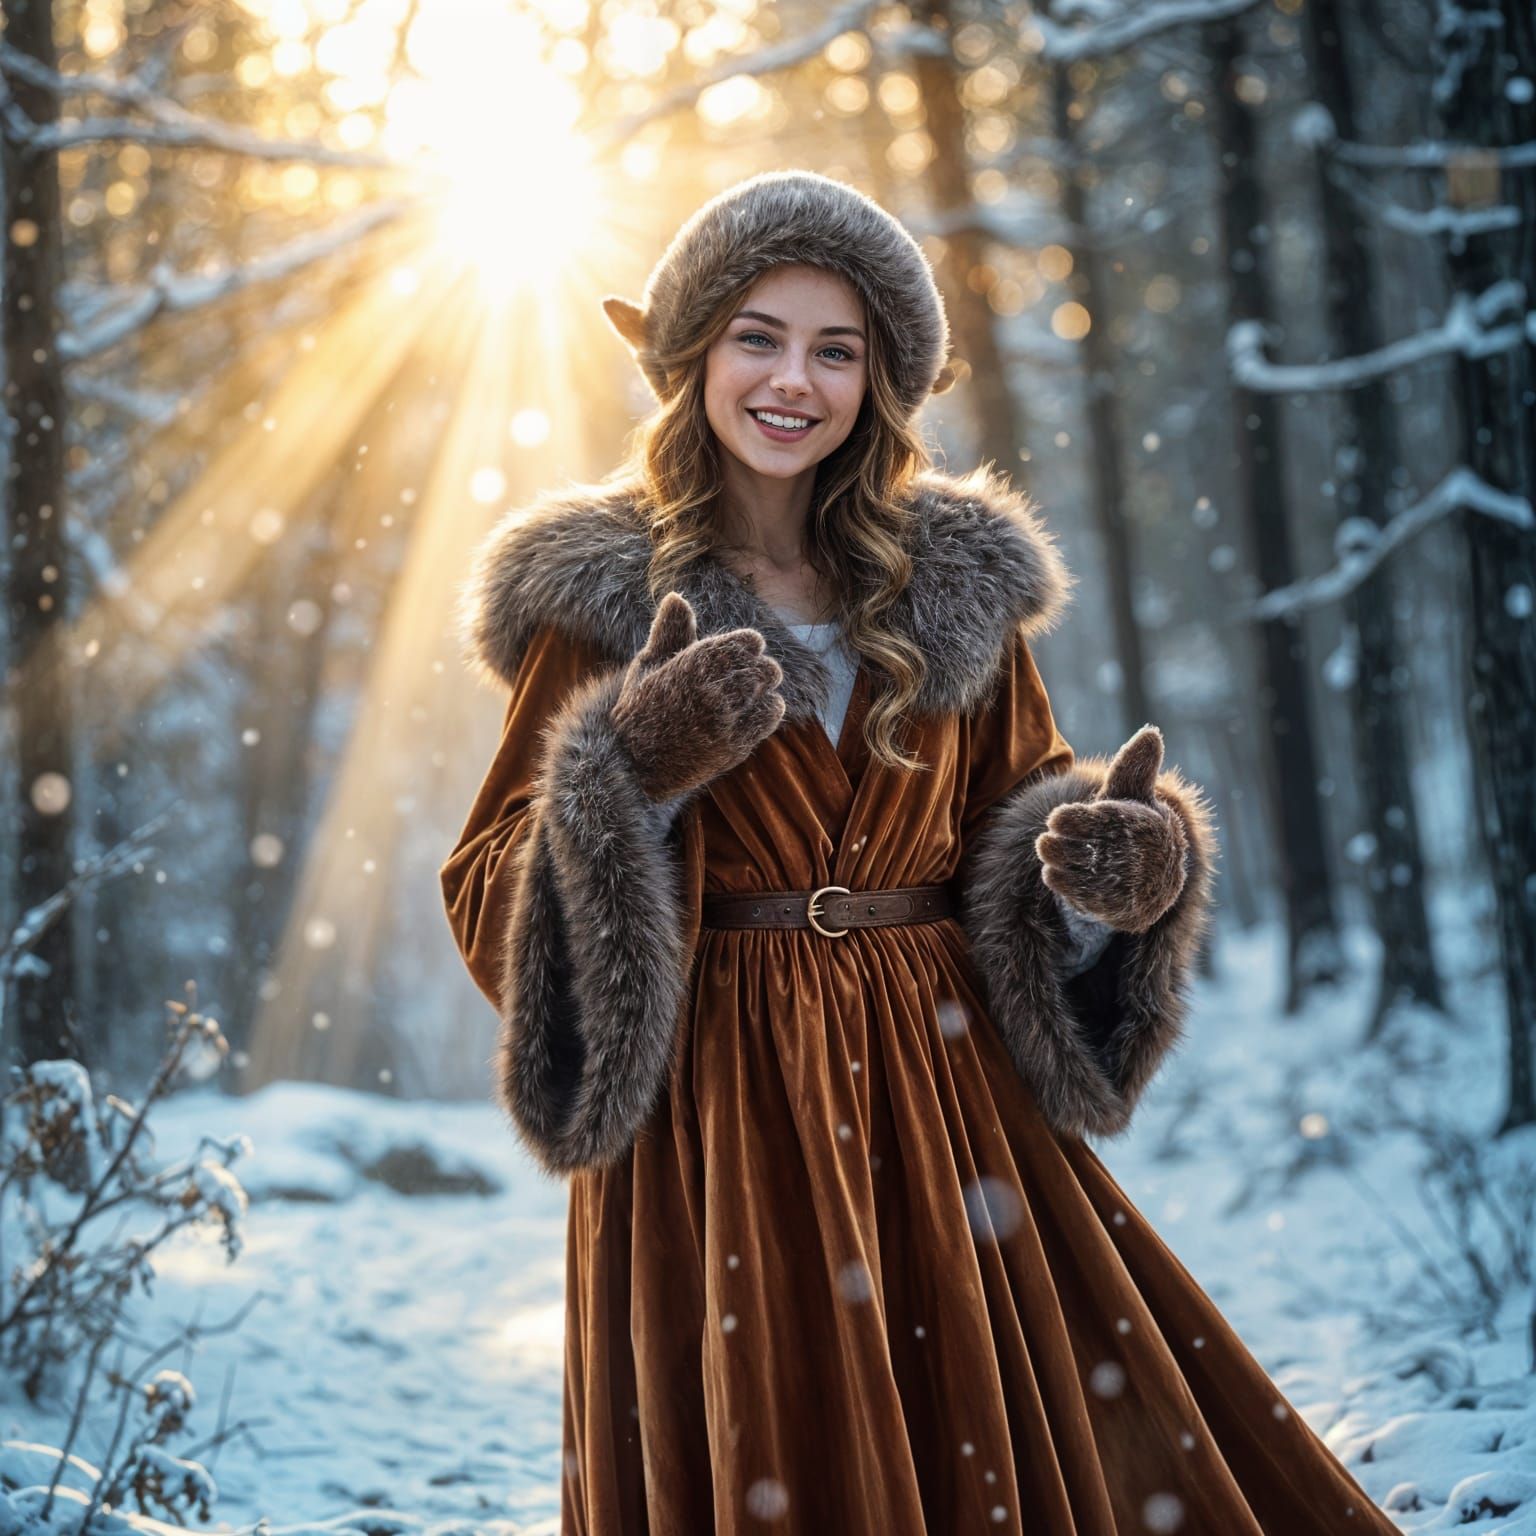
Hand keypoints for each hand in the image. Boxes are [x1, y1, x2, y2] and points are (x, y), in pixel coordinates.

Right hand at [610, 592, 786, 801]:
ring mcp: (724, 721)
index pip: (748, 643)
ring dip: (764, 689)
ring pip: (767, 691)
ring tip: (753, 692)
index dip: (750, 645)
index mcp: (692, 666)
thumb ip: (670, 632)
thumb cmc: (640, 710)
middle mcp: (711, 691)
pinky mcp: (733, 746)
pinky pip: (768, 718)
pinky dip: (768, 710)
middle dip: (761, 668)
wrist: (633, 763)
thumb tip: (677, 598)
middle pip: (763, 668)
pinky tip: (754, 710)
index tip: (744, 651)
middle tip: (754, 673)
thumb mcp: (649, 666)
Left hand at [1034, 726, 1188, 933]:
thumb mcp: (1133, 797)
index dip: (1077, 821)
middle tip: (1045, 837)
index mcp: (1150, 826)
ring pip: (1088, 874)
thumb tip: (1151, 732)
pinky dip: (1066, 886)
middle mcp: (1146, 859)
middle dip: (1063, 843)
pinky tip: (1052, 874)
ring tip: (1045, 850)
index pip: (1109, 823)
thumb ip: (1133, 768)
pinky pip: (1088, 899)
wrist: (1153, 880)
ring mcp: (1134, 886)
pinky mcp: (1120, 909)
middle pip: (1095, 850)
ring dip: (1060, 862)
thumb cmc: (1133, 827)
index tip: (1056, 818)